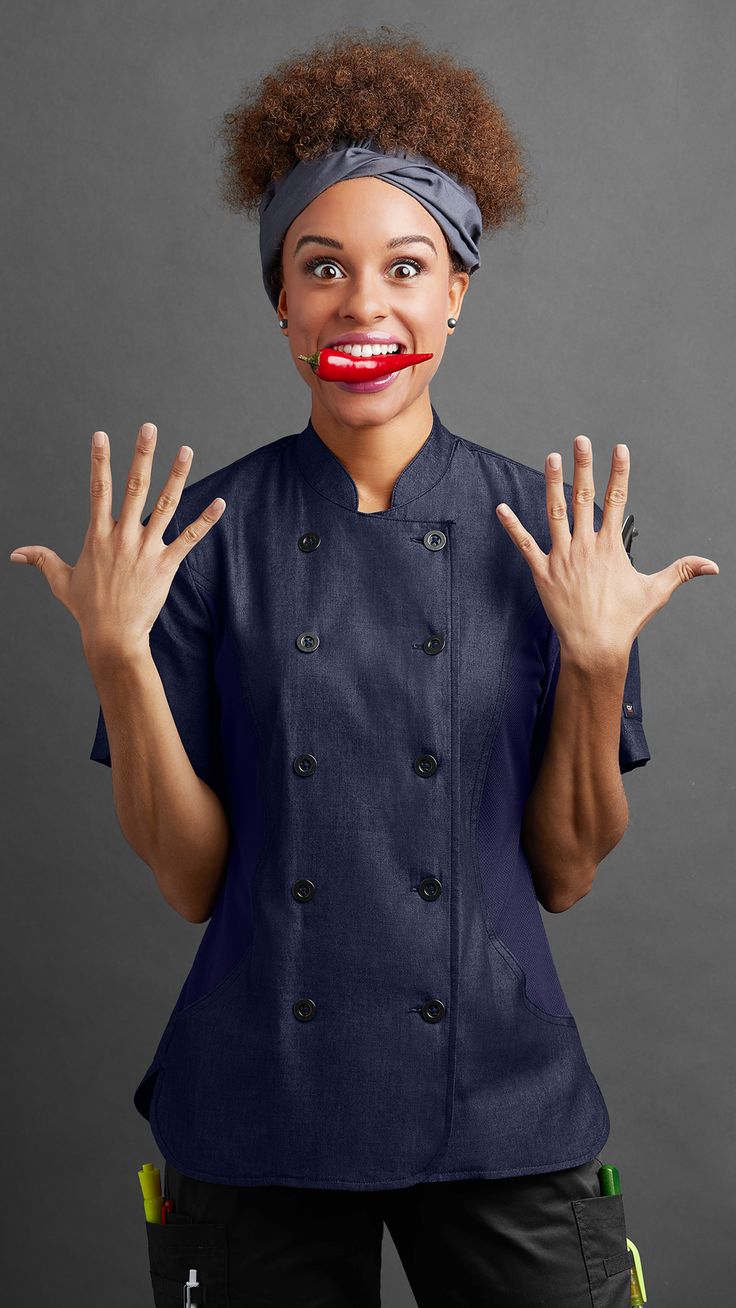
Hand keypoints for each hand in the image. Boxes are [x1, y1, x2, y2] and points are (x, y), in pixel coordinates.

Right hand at [9, 423, 225, 661]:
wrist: (113, 636)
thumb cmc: (88, 609)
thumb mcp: (61, 581)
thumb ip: (42, 560)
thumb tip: (16, 554)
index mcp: (98, 535)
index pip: (98, 489)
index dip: (99, 461)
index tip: (101, 435)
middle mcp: (123, 536)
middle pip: (134, 487)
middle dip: (142, 455)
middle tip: (149, 427)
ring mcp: (147, 548)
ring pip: (166, 505)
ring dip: (178, 475)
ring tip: (187, 450)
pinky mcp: (167, 564)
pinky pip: (190, 537)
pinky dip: (206, 520)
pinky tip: (220, 502)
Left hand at [494, 435, 718, 665]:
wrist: (595, 647)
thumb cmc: (624, 621)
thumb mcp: (656, 592)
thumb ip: (682, 571)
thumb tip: (712, 565)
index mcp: (611, 547)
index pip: (618, 500)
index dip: (619, 472)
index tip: (619, 449)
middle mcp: (586, 546)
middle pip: (585, 497)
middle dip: (584, 466)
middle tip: (581, 441)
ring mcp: (562, 557)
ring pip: (555, 512)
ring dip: (553, 483)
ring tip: (552, 458)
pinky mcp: (543, 573)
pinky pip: (524, 545)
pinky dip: (512, 526)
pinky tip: (500, 508)